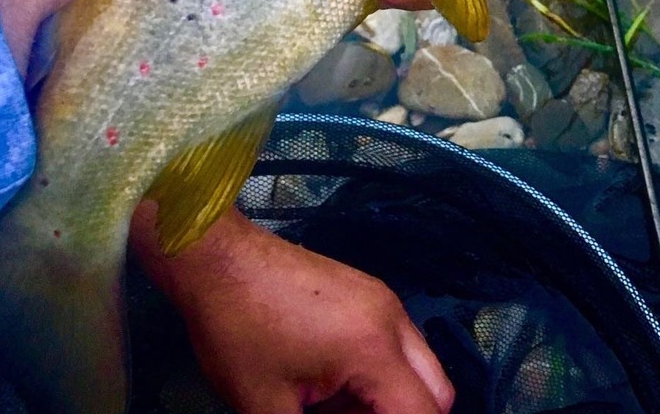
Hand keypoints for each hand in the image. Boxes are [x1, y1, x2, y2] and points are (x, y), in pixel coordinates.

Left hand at [132, 205, 452, 413]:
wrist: (221, 259)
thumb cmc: (239, 332)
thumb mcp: (266, 406)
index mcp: (374, 350)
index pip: (422, 412)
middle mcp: (393, 319)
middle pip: (438, 390)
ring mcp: (383, 299)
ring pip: (419, 364)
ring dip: (390, 398)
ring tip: (335, 412)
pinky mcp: (368, 291)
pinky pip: (398, 342)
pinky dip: (379, 372)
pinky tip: (332, 384)